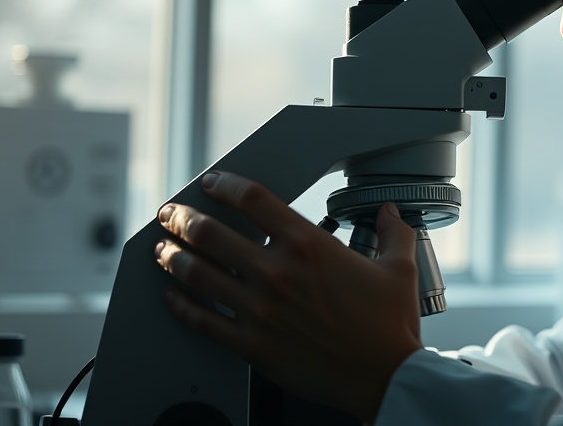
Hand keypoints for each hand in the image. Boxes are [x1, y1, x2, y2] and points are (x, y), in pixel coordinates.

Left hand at [154, 171, 423, 422]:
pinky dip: (181, 306)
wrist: (384, 378)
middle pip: (211, 233)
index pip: (252, 199)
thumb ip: (393, 233)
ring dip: (172, 256)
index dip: (224, 184)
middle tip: (171, 213)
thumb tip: (390, 214)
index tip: (212, 183)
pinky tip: (172, 297)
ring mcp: (260, 309)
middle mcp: (277, 273)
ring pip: (198, 274)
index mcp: (309, 246)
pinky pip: (203, 321)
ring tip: (162, 249)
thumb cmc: (389, 327)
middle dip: (181, 217)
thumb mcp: (400, 269)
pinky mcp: (252, 344)